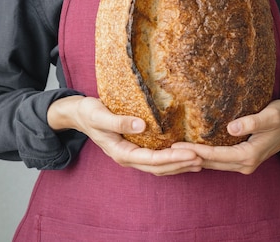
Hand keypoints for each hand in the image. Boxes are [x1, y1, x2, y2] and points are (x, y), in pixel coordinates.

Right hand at [47, 95, 201, 175]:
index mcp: (121, 152)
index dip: (172, 158)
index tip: (191, 153)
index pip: (152, 159)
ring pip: (158, 165)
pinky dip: (170, 158)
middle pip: (158, 167)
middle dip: (180, 164)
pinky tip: (183, 153)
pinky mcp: (134, 147)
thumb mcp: (100, 114)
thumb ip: (119, 121)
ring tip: (198, 160)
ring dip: (178, 164)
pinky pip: (155, 157)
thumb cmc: (88, 112)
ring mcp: (131, 154)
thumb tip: (142, 125)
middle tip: (202, 158)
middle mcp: (128, 157)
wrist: (77, 113)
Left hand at [172, 100, 279, 174]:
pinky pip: (219, 161)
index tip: (178, 145)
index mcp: (249, 155)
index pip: (216, 155)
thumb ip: (252, 121)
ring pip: (214, 164)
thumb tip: (231, 127)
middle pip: (211, 163)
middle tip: (168, 149)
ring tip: (175, 151)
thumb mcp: (271, 115)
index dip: (196, 150)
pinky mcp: (242, 158)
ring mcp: (244, 163)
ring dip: (195, 158)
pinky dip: (205, 157)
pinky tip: (192, 151)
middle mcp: (245, 164)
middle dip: (190, 157)